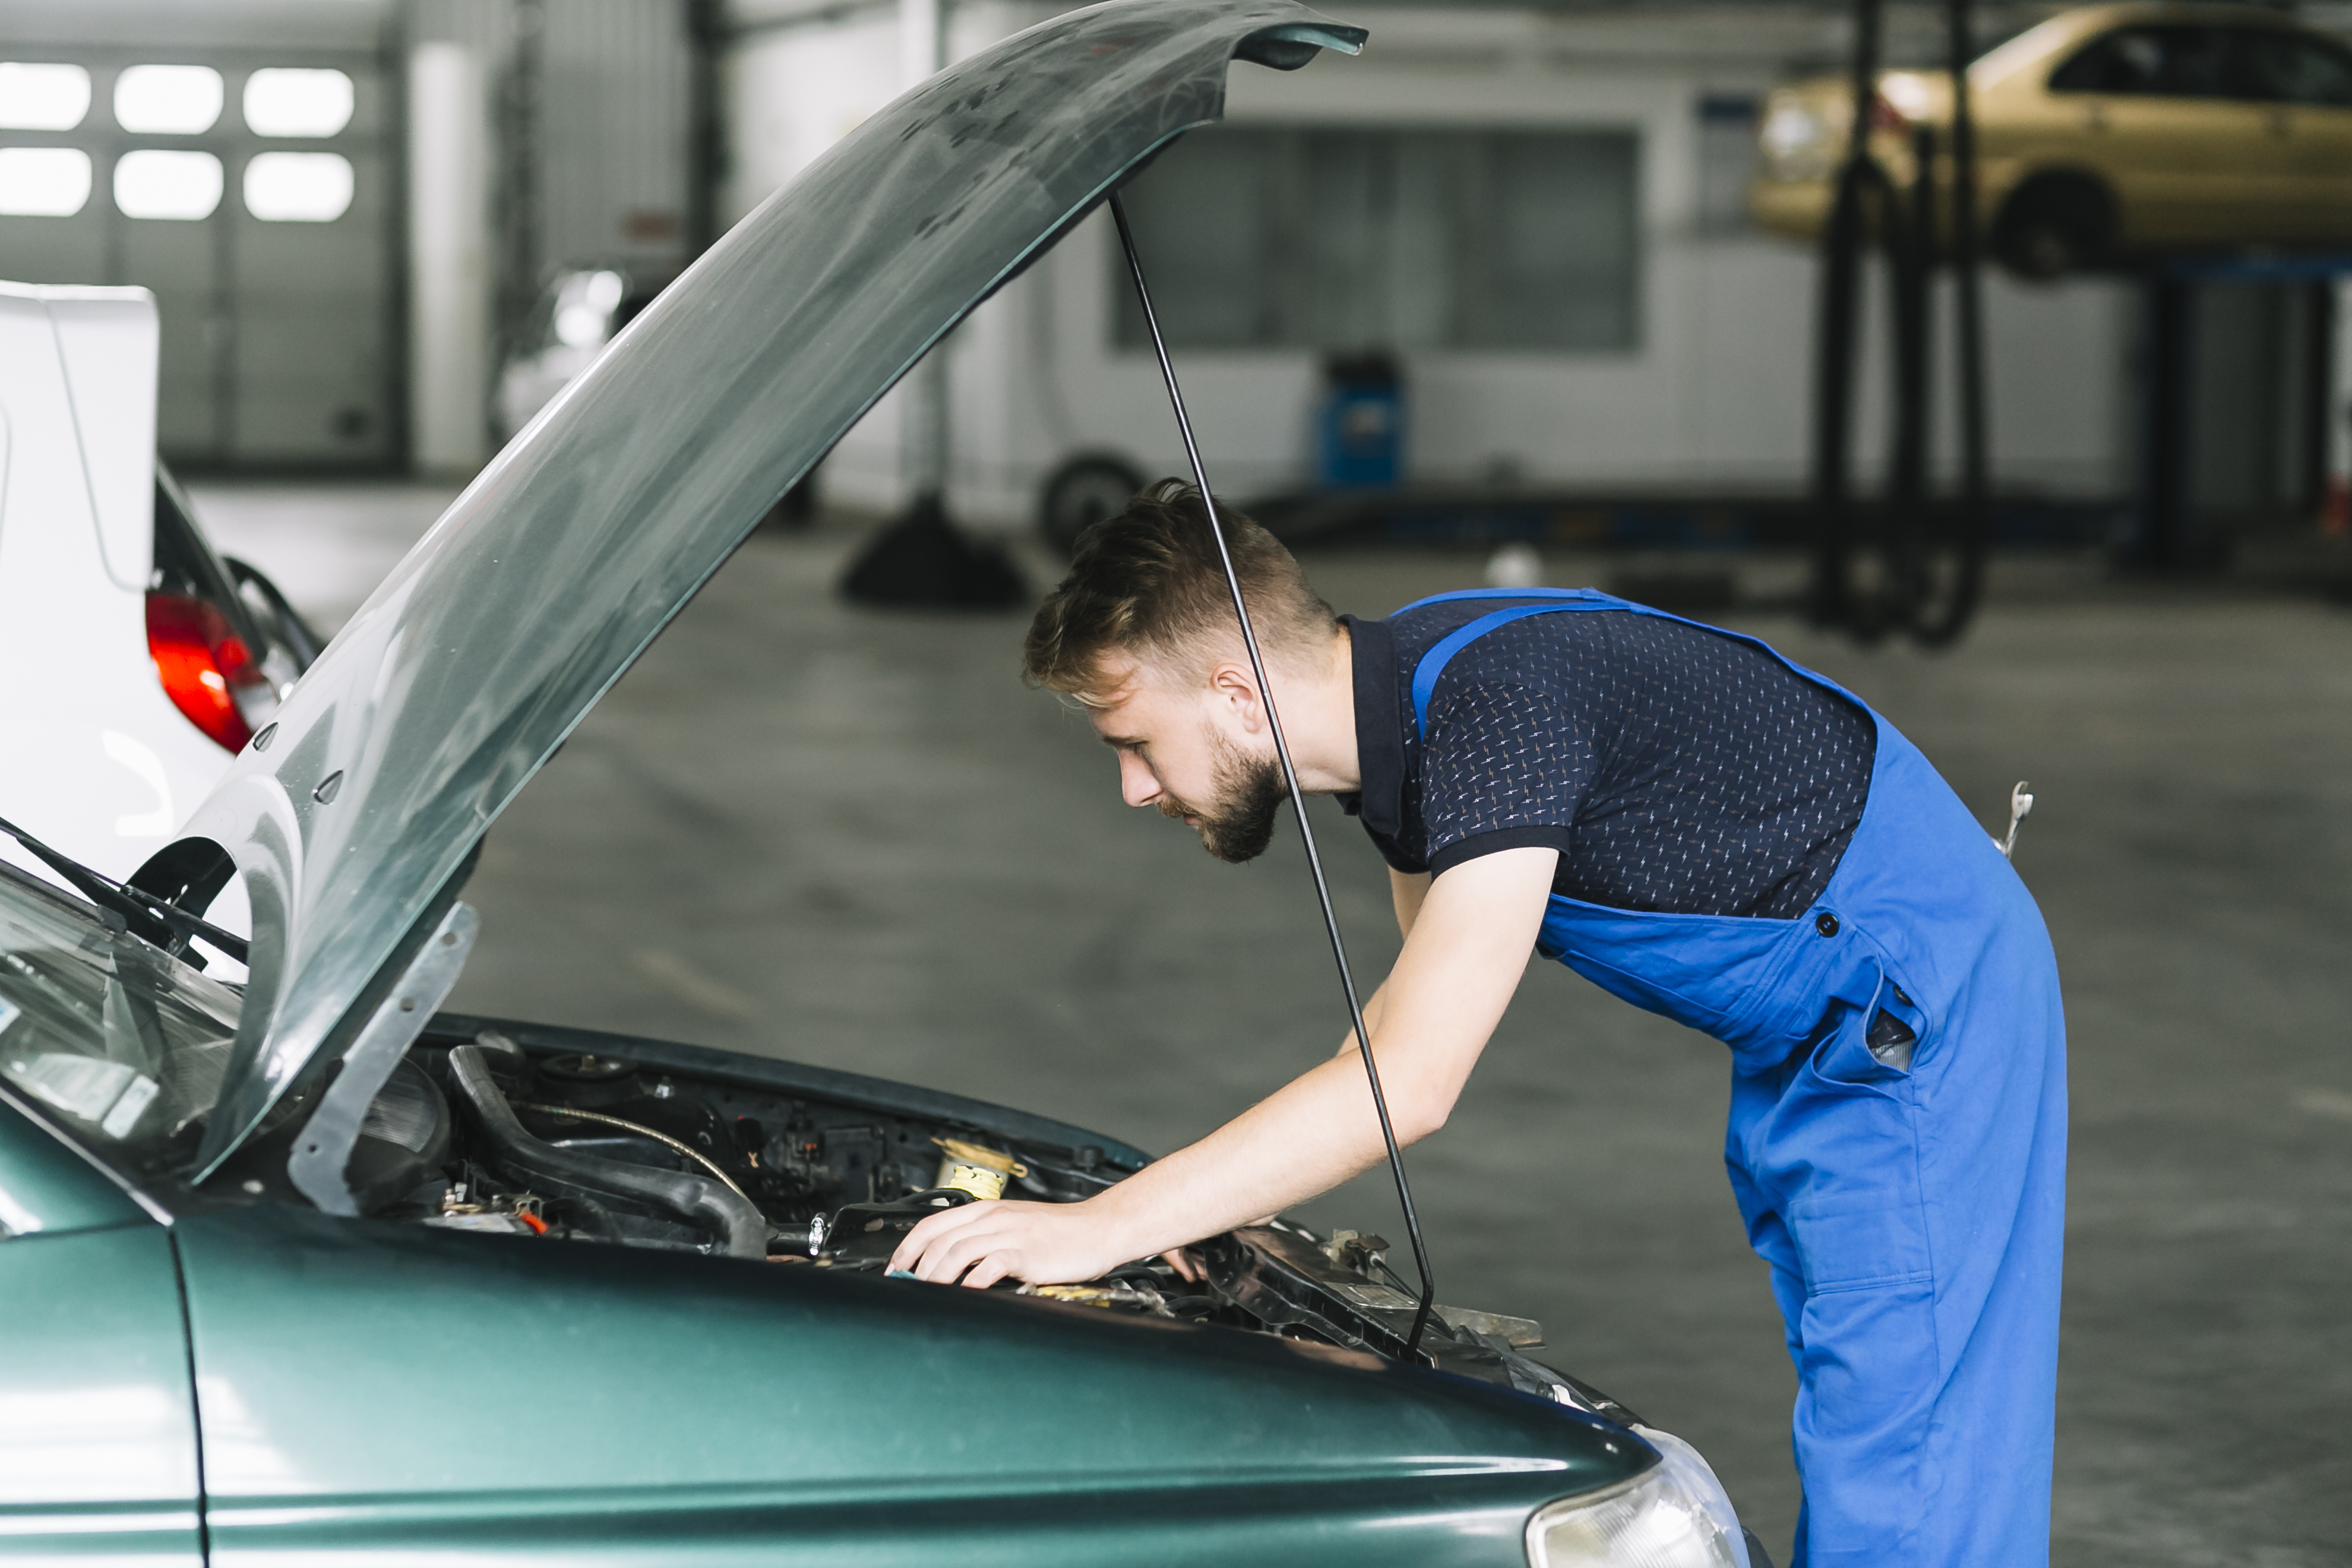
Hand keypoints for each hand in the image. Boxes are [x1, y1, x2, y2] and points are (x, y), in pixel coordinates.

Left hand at [889, 1198, 1133, 1287]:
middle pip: (939, 1239)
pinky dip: (973, 1279)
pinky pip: (992, 1264)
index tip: (895, 1269)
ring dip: (935, 1275)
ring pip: (958, 1250)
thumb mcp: (1016, 1227)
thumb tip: (953, 1265)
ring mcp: (1010, 1234)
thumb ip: (986, 1240)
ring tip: (925, 1294)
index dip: (907, 1247)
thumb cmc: (1061, 1233)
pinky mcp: (1027, 1252)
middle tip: (904, 1289)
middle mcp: (994, 1218)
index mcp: (988, 1211)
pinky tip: (964, 1293)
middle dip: (915, 1267)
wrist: (1100, 1228)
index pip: (933, 1223)